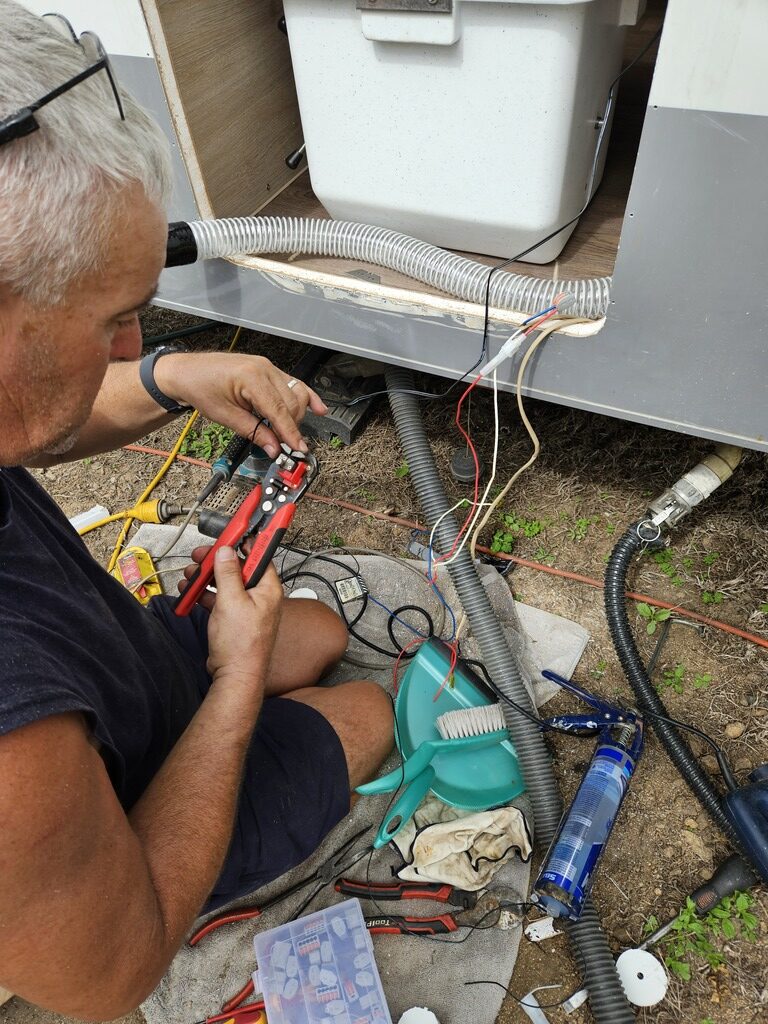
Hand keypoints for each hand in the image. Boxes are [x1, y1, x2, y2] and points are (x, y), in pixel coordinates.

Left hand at [154, 352, 326, 456]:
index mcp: (252, 377)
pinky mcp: (268, 370)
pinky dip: (307, 397)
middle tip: (285, 446)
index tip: (299, 448)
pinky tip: (319, 408)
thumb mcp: (224, 416)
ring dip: (296, 415)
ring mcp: (268, 367)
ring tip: (286, 432)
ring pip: (296, 394)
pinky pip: (294, 383)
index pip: (279, 410)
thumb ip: (253, 431)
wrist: (187, 372)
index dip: (291, 432)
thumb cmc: (200, 387)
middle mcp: (264, 368)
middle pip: (292, 403)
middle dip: (291, 427)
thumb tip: (274, 447)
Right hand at [203, 547, 282, 687]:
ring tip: (191, 575)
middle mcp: (260, 596)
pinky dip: (205, 594)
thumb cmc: (242, 645)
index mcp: (268, 589)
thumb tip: (227, 552)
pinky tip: (191, 592)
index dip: (245, 542)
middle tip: (201, 555)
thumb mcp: (231, 601)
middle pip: (239, 568)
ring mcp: (247, 608)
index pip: (259, 556)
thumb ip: (228, 574)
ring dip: (207, 577)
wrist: (235, 676)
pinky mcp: (234, 619)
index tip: (233, 531)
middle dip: (218, 561)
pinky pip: (219, 599)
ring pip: (226, 583)